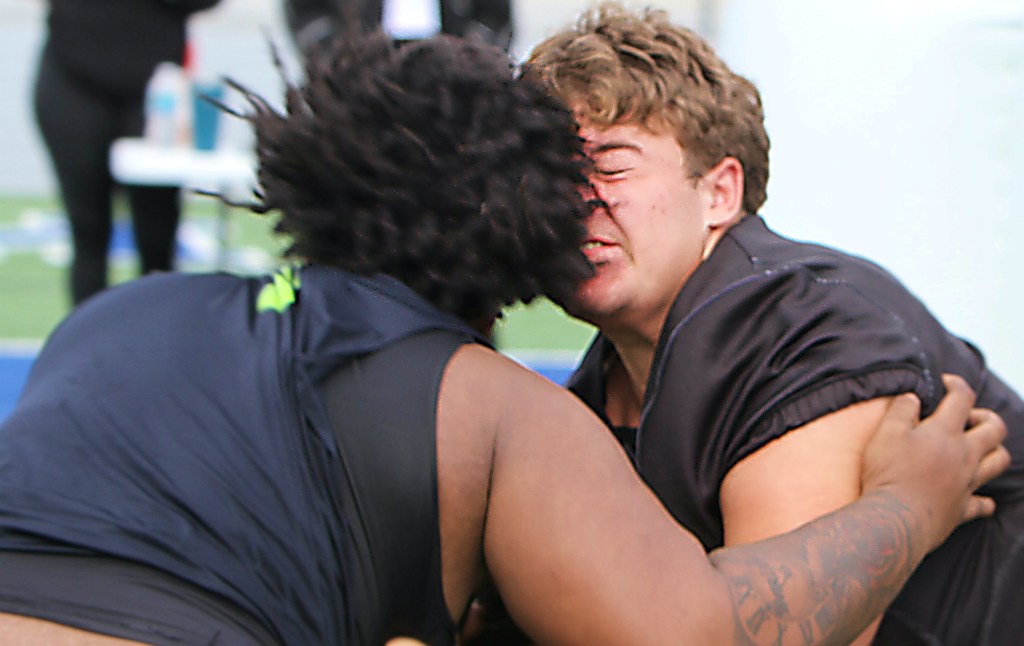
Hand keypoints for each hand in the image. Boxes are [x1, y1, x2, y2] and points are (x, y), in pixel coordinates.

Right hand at [861, 375, 1009, 550]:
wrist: (895, 520)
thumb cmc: (887, 474)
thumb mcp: (885, 433)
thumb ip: (900, 410)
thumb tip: (912, 398)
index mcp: (945, 433)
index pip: (962, 398)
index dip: (956, 384)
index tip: (945, 383)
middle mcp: (964, 456)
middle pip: (995, 429)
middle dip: (985, 417)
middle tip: (967, 419)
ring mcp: (967, 483)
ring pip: (999, 461)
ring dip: (993, 451)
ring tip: (976, 449)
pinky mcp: (962, 509)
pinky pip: (983, 503)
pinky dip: (983, 498)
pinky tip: (974, 495)